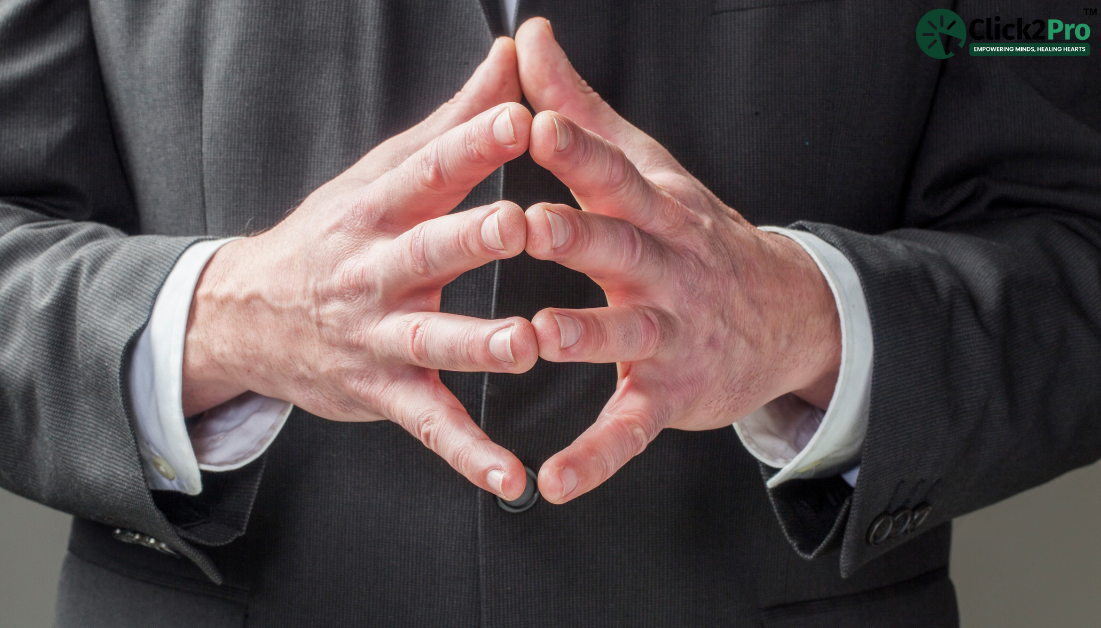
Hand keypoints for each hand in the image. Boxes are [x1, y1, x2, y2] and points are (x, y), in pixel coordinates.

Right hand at [181, 38, 535, 500]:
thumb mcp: (381, 173)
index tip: (517, 116)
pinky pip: (431, 425)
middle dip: (471, 239)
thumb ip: (454, 122)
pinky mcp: (384, 391)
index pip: (427, 168)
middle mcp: (375, 270)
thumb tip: (513, 57)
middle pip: (426, 250)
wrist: (248, 315)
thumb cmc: (335, 235)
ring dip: (476, 345)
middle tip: (518, 226)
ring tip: (523, 347)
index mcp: (379, 207)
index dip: (471, 143)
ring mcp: (378, 335)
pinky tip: (510, 478)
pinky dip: (468, 455)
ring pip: (431, 341)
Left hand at [514, 19, 841, 503]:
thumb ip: (582, 111)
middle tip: (529, 224)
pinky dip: (596, 457)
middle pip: (619, 247)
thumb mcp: (646, 168)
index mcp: (652, 210)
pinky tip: (554, 482)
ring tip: (536, 341)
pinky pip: (630, 428)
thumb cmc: (691, 234)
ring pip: (625, 334)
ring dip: (583, 336)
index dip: (577, 149)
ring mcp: (670, 335)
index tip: (534, 122)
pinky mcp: (668, 395)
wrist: (784, 315)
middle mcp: (665, 269)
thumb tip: (530, 38)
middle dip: (576, 236)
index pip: (613, 173)